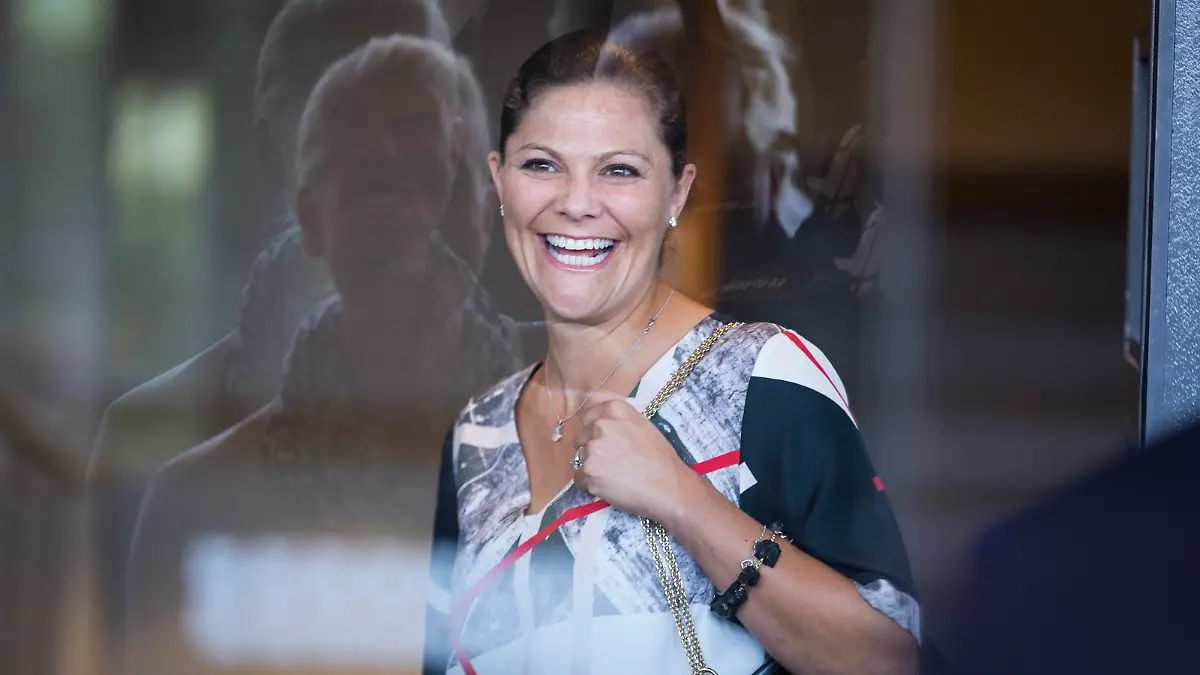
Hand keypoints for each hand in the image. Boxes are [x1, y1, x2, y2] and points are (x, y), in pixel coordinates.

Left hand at [572, 393, 699, 523]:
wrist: (668, 487)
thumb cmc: (660, 458)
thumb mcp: (642, 425)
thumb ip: (619, 419)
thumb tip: (600, 420)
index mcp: (615, 409)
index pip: (587, 415)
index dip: (593, 429)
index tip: (603, 440)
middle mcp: (601, 424)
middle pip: (581, 436)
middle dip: (591, 447)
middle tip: (612, 460)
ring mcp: (593, 448)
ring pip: (580, 457)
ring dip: (592, 466)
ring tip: (614, 475)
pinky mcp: (588, 471)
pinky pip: (579, 477)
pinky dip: (589, 483)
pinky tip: (608, 486)